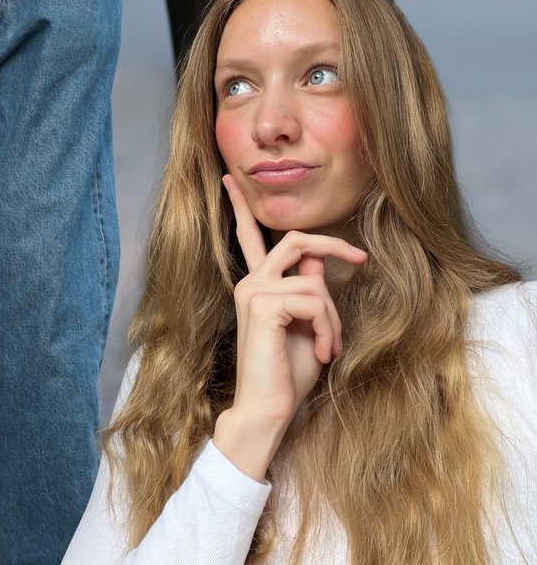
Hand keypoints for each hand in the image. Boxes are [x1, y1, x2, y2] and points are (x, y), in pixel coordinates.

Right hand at [213, 176, 365, 480]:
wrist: (267, 410)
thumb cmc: (286, 376)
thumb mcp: (306, 327)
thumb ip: (307, 293)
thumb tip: (314, 266)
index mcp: (256, 285)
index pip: (247, 237)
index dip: (240, 206)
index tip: (229, 179)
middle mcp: (250, 282)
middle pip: (296, 241)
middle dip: (332, 245)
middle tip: (359, 258)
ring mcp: (254, 291)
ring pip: (314, 283)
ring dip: (333, 319)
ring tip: (330, 349)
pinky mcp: (264, 305)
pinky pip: (314, 301)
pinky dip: (328, 328)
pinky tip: (323, 352)